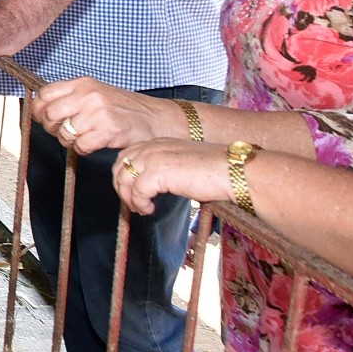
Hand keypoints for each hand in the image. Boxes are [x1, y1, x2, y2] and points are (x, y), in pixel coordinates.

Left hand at [31, 78, 183, 154]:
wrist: (156, 119)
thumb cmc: (125, 108)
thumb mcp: (96, 92)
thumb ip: (71, 97)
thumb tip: (42, 108)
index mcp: (83, 83)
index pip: (45, 94)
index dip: (39, 109)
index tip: (43, 117)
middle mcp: (88, 95)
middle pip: (49, 114)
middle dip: (52, 127)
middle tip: (63, 131)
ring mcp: (98, 113)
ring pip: (64, 132)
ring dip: (69, 141)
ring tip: (82, 138)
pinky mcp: (108, 130)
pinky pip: (80, 146)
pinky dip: (82, 149)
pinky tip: (92, 144)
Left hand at [113, 139, 233, 215]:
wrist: (232, 171)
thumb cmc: (214, 172)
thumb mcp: (182, 165)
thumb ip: (163, 169)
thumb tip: (150, 185)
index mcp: (157, 143)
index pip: (127, 157)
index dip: (124, 176)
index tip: (132, 193)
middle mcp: (152, 147)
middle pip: (120, 167)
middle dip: (122, 188)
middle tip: (134, 204)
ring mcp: (153, 158)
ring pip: (124, 179)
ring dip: (130, 198)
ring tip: (142, 209)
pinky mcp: (158, 172)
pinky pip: (137, 191)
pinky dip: (140, 203)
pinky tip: (150, 209)